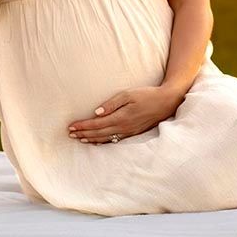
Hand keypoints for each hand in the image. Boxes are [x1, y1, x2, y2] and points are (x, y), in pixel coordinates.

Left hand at [68, 85, 184, 143]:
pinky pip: (114, 140)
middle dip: (83, 134)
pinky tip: (97, 141)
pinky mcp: (133, 133)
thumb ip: (112, 104)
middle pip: (98, 133)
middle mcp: (123, 128)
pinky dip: (103, 141)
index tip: (71, 127)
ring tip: (80, 139)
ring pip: (105, 138)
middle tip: (70, 134)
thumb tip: (96, 113)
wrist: (166, 102)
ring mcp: (128, 132)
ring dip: (91, 139)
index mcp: (120, 118)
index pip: (96, 124)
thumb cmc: (147, 95)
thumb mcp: (128, 94)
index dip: (83, 126)